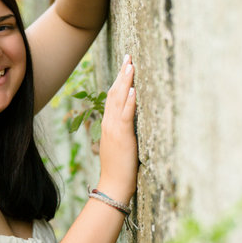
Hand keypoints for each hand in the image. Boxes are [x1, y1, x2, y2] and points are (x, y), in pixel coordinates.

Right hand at [97, 55, 137, 203]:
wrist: (113, 185)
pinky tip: (133, 90)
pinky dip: (129, 102)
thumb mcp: (120, 145)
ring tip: (131, 65)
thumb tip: (132, 121)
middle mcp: (109, 123)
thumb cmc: (119, 169)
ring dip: (125, 82)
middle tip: (128, 57)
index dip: (119, 80)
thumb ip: (123, 131)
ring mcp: (114, 129)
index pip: (113, 97)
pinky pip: (125, 116)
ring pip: (119, 100)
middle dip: (122, 74)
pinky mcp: (122, 136)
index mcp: (109, 125)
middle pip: (114, 93)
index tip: (125, 65)